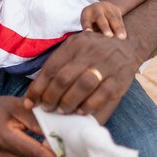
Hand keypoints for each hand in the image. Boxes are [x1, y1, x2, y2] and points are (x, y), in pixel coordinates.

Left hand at [23, 31, 141, 124]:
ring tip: (61, 111)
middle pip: (64, 78)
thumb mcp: (76, 48)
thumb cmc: (94, 51)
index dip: (38, 87)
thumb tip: (37, 91)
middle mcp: (88, 52)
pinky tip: (80, 112)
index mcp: (74, 44)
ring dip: (68, 102)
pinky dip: (89, 106)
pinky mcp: (118, 79)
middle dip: (51, 97)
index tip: (30, 102)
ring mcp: (105, 65)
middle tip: (46, 109)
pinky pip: (102, 95)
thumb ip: (60, 65)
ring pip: (82, 86)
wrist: (127, 44)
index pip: (51, 67)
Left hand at [81, 1, 126, 39]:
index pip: (86, 20)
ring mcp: (107, 8)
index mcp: (87, 13)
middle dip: (105, 27)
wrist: (102, 6)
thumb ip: (89, 31)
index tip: (88, 32)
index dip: (87, 26)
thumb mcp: (88, 22)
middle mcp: (96, 9)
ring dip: (117, 28)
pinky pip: (119, 19)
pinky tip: (124, 35)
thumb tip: (91, 45)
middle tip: (109, 35)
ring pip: (112, 18)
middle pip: (100, 18)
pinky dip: (122, 27)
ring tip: (121, 37)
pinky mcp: (116, 10)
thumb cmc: (93, 20)